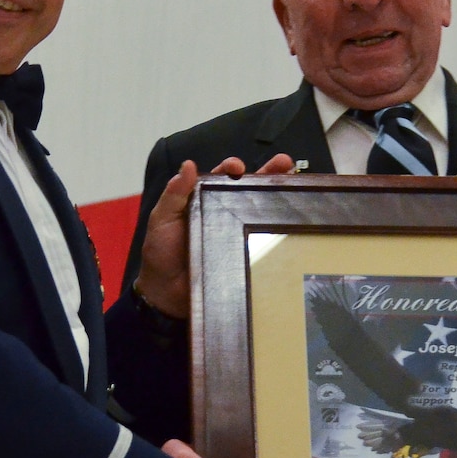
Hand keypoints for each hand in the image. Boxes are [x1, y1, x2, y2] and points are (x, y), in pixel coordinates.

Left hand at [135, 153, 295, 316]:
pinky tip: (291, 220)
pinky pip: (262, 239)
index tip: (238, 167)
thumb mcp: (163, 218)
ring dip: (279, 194)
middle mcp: (224, 213)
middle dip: (269, 173)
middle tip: (285, 163)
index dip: (233, 168)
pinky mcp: (244, 254)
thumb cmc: (160, 253)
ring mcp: (236, 233)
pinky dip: (277, 229)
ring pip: (260, 210)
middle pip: (250, 188)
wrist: (165, 294)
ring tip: (295, 180)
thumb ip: (174, 194)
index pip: (223, 177)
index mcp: (203, 199)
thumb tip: (189, 165)